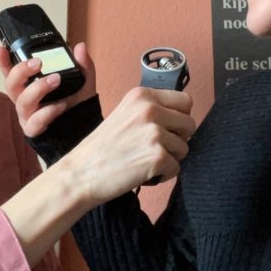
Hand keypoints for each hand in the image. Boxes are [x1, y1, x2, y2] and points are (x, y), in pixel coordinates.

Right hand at [0, 42, 96, 136]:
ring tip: (56, 80)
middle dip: (21, 71)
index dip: (3, 61)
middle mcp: (25, 98)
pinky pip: (34, 121)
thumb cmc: (77, 101)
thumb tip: (80, 47)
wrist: (85, 126)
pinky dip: (47, 112)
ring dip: (38, 88)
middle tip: (37, 62)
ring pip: (22, 101)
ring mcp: (27, 115)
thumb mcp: (83, 79)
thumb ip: (82, 63)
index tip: (1, 49)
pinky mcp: (34, 129)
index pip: (11, 71)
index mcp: (30, 84)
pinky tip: (60, 106)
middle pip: (11, 84)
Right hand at [59, 87, 195, 206]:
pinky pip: (176, 168)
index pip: (185, 101)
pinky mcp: (157, 156)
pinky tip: (143, 173)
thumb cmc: (101, 148)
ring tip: (144, 160)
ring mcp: (154, 133)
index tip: (167, 129)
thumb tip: (181, 118)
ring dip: (169, 158)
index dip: (179, 118)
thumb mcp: (125, 114)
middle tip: (154, 148)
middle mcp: (150, 109)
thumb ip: (151, 110)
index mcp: (142, 95)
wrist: (80, 173)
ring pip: (184, 148)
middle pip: (189, 124)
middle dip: (178, 139)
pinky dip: (163, 175)